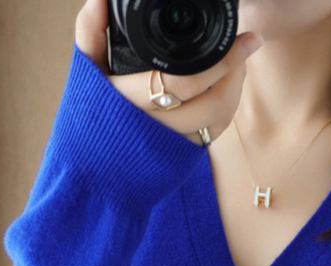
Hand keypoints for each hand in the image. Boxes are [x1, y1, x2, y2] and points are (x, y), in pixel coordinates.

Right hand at [74, 0, 263, 145]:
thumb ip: (90, 33)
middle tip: (245, 46)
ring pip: (218, 120)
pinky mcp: (182, 157)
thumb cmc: (90, 112)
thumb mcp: (86, 72)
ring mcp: (171, 145)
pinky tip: (227, 87)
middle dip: (236, 72)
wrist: (92, 167)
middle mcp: (154, 128)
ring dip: (235, 89)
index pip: (185, 81)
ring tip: (238, 63)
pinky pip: (214, 133)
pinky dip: (227, 108)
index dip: (222, 60)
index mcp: (129, 102)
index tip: (244, 38)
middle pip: (212, 104)